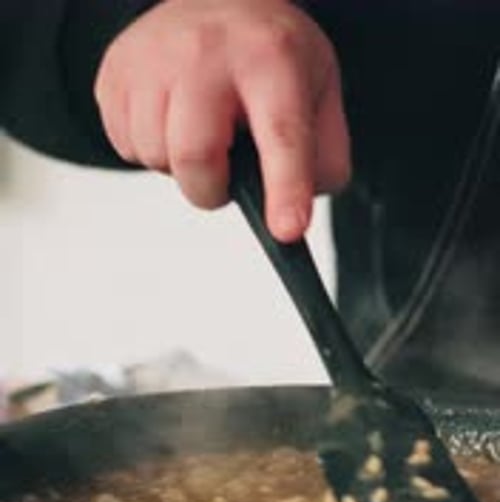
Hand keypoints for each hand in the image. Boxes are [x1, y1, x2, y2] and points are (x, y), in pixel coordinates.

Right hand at [95, 0, 350, 241]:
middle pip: (194, 156)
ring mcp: (153, 57)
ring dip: (177, 167)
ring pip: (153, 156)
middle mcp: (207, 50)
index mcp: (270, 57)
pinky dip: (149, 150)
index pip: (281, 133)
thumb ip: (323, 159)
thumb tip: (294, 215)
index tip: (286, 230)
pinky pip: (124, 146)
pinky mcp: (116, 72)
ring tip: (198, 134)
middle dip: (210, 190)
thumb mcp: (318, 92)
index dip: (285, 188)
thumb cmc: (264, 55)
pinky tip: (169, 120)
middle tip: (224, 175)